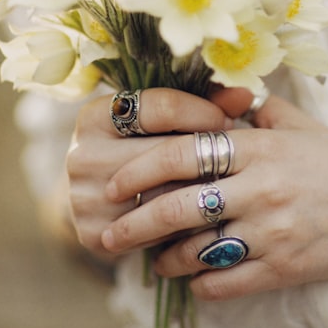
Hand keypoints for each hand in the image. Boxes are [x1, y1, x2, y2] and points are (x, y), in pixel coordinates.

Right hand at [65, 88, 234, 258]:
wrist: (101, 200)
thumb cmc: (143, 148)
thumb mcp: (163, 121)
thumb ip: (203, 104)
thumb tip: (245, 94)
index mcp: (95, 116)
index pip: (159, 108)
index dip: (201, 113)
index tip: (227, 122)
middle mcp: (81, 154)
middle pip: (162, 156)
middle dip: (206, 156)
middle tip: (237, 159)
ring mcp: (84, 198)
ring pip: (162, 197)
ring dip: (200, 194)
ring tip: (225, 188)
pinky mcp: (93, 234)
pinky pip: (155, 232)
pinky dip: (184, 227)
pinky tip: (202, 219)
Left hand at [100, 93, 327, 299]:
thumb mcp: (299, 125)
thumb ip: (254, 111)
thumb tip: (216, 101)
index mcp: (258, 147)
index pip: (181, 154)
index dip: (140, 168)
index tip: (117, 182)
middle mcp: (259, 188)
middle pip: (177, 207)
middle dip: (134, 223)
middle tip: (110, 233)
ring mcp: (272, 231)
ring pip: (196, 250)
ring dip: (166, 259)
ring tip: (155, 261)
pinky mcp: (285, 267)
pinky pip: (226, 282)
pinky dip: (202, 285)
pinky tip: (194, 281)